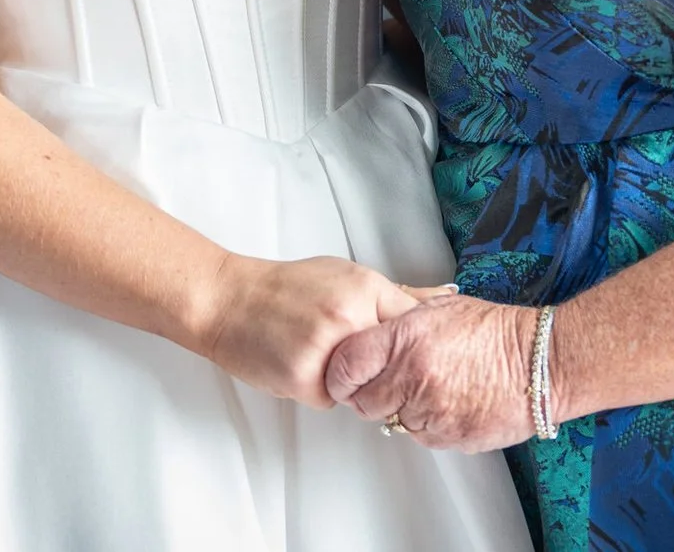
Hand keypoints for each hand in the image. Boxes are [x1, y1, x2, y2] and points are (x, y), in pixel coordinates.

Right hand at [197, 255, 432, 407]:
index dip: (415, 342)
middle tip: (351, 351)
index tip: (413, 350)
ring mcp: (328, 351)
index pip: (415, 325)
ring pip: (363, 387)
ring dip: (349, 380)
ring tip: (315, 349)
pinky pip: (332, 399)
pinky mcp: (305, 380)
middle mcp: (351, 318)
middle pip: (393, 363)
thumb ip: (395, 293)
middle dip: (381, 365)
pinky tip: (297, 361)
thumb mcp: (345, 275)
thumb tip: (445, 297)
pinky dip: (319, 388)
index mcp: (365, 289)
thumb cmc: (286, 287)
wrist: (228, 300)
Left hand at [323, 294, 538, 451]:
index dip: (340, 373)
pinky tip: (450, 401)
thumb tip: (366, 335)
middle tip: (390, 382)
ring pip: (393, 422)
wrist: (539, 363)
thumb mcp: (439, 309)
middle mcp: (413, 377)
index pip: (346, 364)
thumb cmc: (494, 332)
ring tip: (433, 386)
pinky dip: (429, 424)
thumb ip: (397, 322)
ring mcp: (430, 411)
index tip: (344, 375)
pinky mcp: (448, 437)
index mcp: (405, 339)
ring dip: (403, 409)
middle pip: (364, 402)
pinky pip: (422, 436)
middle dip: (370, 394)